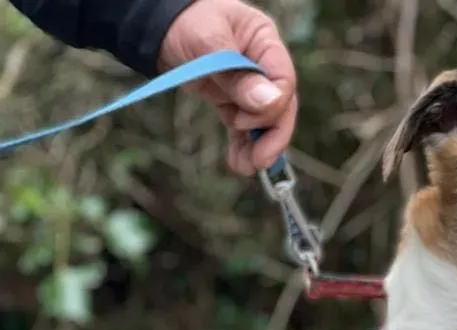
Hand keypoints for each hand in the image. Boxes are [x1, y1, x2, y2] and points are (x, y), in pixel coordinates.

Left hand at [157, 0, 297, 174]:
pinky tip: (237, 162)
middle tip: (259, 161)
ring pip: (264, 122)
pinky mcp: (234, 100)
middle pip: (279, 107)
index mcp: (265, 43)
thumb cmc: (185, 19)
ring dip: (257, 147)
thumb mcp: (208, 41)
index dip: (272, 107)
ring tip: (245, 167)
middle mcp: (263, 67)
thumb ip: (238, 73)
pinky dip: (243, 145)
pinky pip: (245, 127)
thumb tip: (270, 102)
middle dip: (270, 136)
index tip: (245, 121)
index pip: (284, 81)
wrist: (158, 23)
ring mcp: (250, 85)